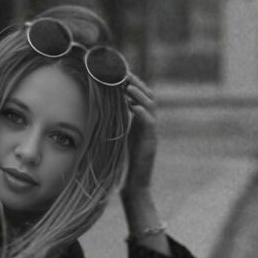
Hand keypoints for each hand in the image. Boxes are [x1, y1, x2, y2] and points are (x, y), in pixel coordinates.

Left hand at [121, 69, 157, 193]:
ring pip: (151, 106)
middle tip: (124, 74)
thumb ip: (118, 122)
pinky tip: (132, 106)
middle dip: (137, 84)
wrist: (135, 183)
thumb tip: (105, 108)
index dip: (133, 84)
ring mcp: (152, 132)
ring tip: (127, 86)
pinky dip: (142, 112)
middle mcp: (149, 124)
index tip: (120, 73)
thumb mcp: (121, 137)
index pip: (141, 96)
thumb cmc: (125, 162)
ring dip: (139, 94)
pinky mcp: (151, 141)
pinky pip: (150, 122)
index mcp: (141, 121)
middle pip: (148, 96)